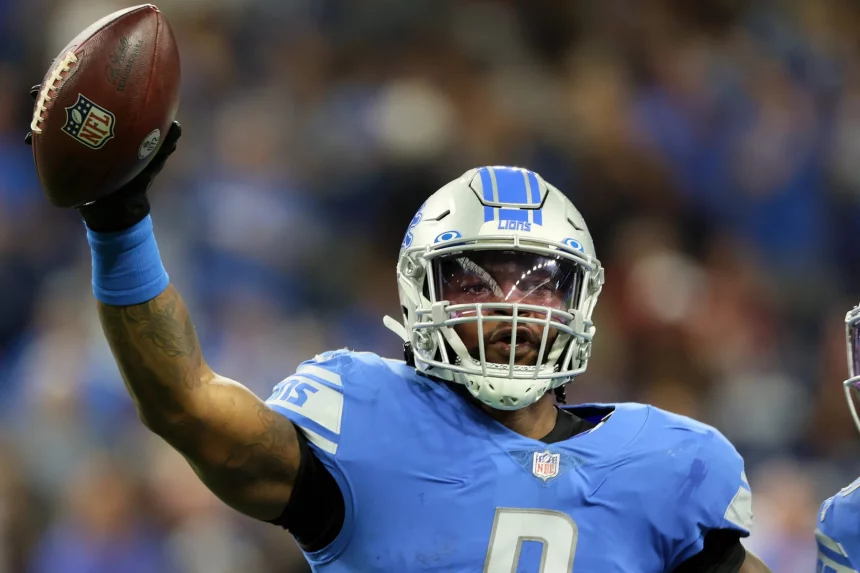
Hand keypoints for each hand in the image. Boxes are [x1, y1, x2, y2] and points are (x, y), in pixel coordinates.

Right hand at [28, 78, 182, 229]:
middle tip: (44, 87)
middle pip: (69, 103)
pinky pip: (48, 146)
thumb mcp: (154, 157)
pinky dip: (39, 139)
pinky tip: (31, 139)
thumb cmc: (139, 176)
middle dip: (55, 92)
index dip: (86, 81)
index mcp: (110, 124)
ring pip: (54, 122)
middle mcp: (91, 129)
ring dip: (41, 113)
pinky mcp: (67, 158)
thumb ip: (166, 142)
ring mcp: (77, 142)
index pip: (96, 96)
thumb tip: (176, 126)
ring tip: (35, 105)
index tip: (77, 68)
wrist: (123, 204)